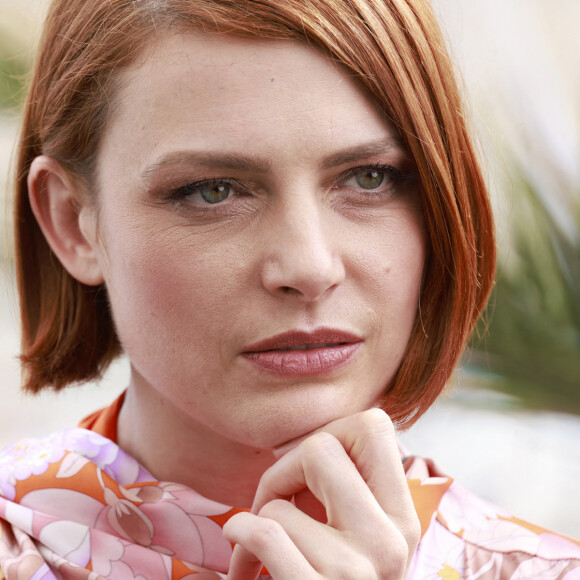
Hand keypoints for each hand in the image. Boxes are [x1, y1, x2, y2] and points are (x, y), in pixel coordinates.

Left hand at [223, 408, 420, 578]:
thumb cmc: (338, 578)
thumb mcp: (365, 539)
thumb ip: (355, 493)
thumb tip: (320, 438)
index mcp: (402, 517)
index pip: (373, 425)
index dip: (330, 435)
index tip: (312, 468)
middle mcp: (390, 540)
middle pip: (320, 446)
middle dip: (282, 470)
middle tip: (277, 498)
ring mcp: (357, 572)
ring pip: (279, 501)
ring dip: (258, 520)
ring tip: (262, 544)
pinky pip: (266, 534)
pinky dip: (240, 536)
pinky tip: (243, 556)